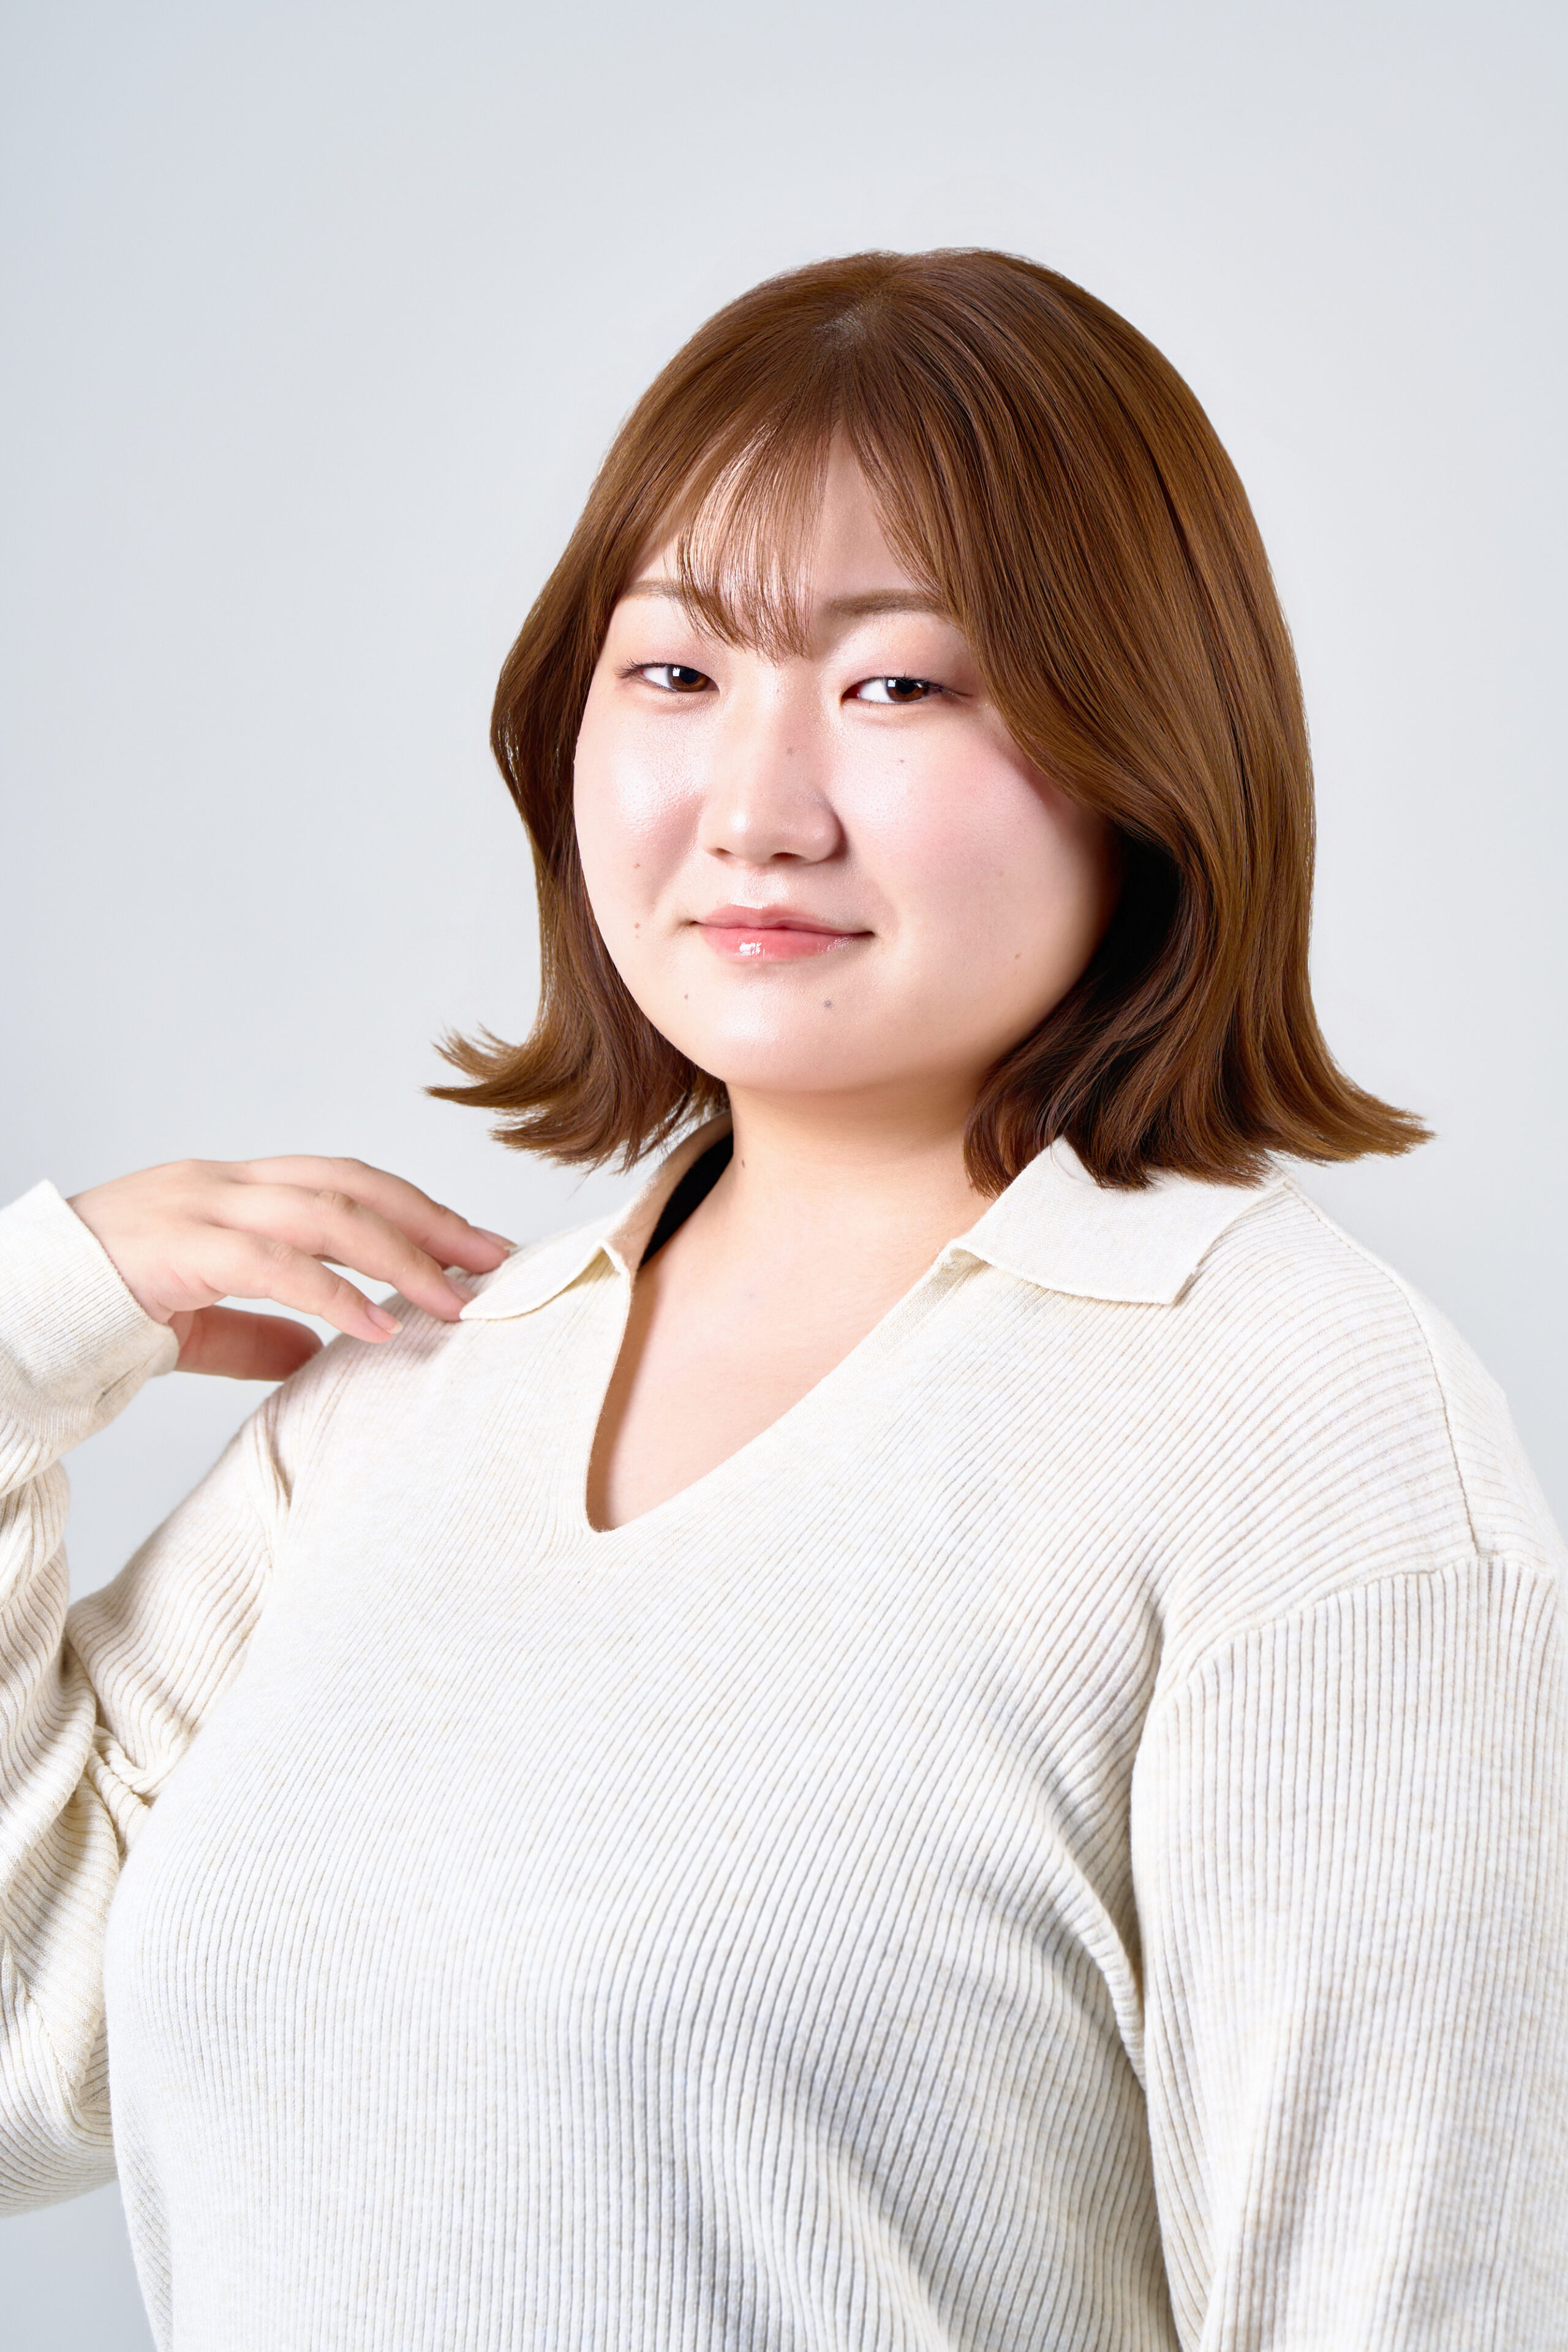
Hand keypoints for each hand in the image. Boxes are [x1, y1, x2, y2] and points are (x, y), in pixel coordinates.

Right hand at [67, 1156, 512, 1381]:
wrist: (14, 1313)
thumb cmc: (96, 1310)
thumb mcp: (193, 1321)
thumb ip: (254, 1331)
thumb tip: (315, 1351)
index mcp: (231, 1189)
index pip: (345, 1182)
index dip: (417, 1210)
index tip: (478, 1247)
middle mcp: (223, 1183)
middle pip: (352, 1184)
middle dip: (431, 1222)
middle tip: (495, 1263)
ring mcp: (200, 1208)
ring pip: (325, 1214)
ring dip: (401, 1256)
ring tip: (454, 1302)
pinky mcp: (179, 1248)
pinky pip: (273, 1265)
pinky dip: (335, 1294)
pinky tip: (377, 1327)